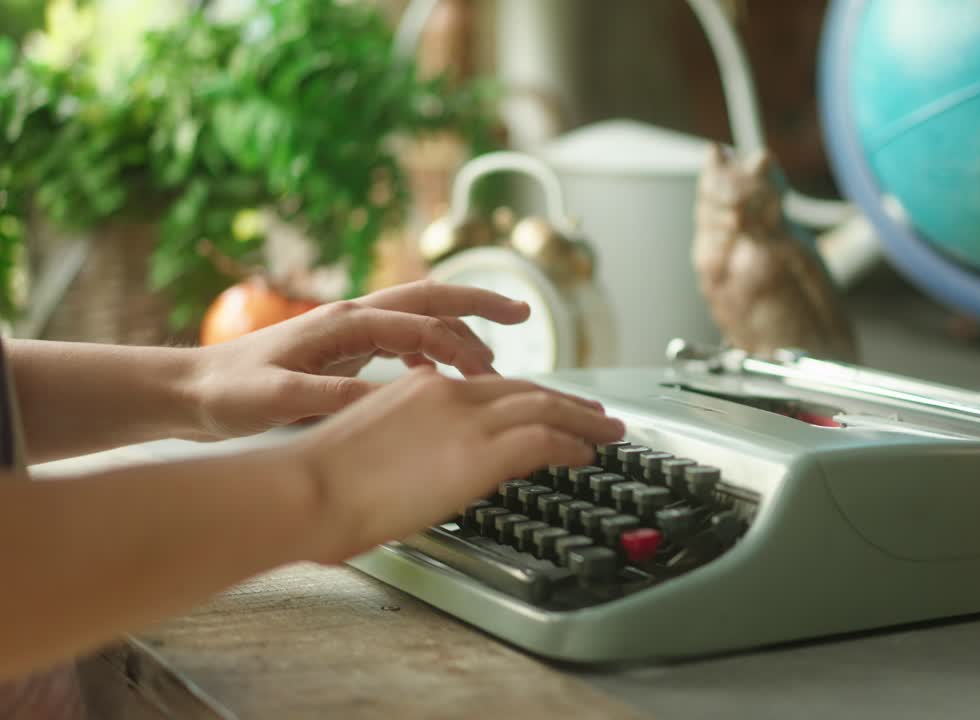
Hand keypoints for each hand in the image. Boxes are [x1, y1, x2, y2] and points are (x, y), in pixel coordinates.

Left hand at [189, 281, 530, 438]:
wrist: (189, 390)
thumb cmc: (229, 394)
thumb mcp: (281, 400)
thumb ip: (335, 396)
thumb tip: (390, 399)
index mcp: (344, 322)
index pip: (420, 325)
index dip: (461, 345)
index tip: (492, 372)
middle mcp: (352, 317)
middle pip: (430, 300)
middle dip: (479, 304)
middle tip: (524, 311)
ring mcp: (348, 330)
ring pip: (420, 318)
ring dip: (459, 330)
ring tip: (494, 356)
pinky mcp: (342, 348)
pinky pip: (402, 340)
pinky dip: (431, 351)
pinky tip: (439, 377)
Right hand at [292, 370, 624, 560]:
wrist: (306, 490)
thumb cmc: (321, 485)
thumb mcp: (376, 447)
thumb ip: (413, 443)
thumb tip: (433, 465)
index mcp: (423, 388)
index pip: (495, 386)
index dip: (531, 396)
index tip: (552, 405)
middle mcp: (450, 393)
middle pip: (528, 390)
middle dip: (568, 403)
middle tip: (597, 414)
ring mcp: (466, 421)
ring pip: (545, 408)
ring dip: (583, 420)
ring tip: (609, 432)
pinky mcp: (479, 452)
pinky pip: (544, 440)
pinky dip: (572, 445)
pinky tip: (586, 456)